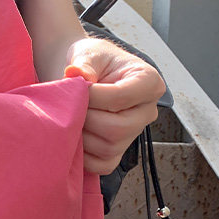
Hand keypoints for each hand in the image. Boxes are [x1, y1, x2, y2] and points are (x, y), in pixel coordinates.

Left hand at [64, 38, 164, 173]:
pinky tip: (73, 135)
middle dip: (86, 118)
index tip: (74, 86)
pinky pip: (102, 165)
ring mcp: (134, 134)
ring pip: (108, 147)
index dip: (92, 95)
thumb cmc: (93, 62)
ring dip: (81, 135)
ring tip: (69, 117)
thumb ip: (84, 64)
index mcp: (148, 82)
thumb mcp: (90, 53)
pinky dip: (83, 155)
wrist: (86, 76)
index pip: (121, 97)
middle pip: (117, 128)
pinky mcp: (118, 152)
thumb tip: (75, 74)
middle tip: (71, 105)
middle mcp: (147, 111)